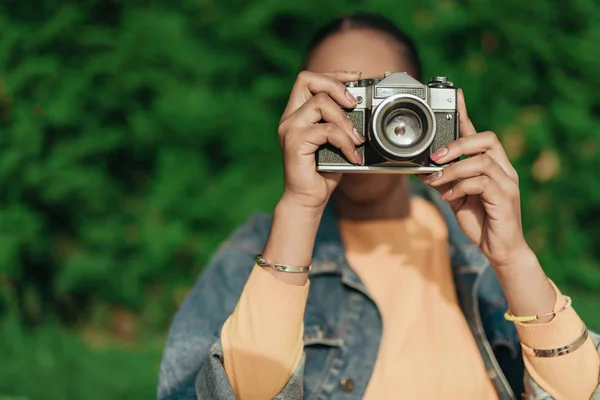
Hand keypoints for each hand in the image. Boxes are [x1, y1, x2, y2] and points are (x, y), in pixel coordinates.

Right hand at [278, 70, 364, 209]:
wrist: (308, 199)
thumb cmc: (323, 172)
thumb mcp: (336, 141)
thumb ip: (341, 123)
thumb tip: (364, 108)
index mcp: (297, 114)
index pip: (309, 79)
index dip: (333, 74)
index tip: (355, 77)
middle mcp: (289, 118)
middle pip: (307, 79)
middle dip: (336, 86)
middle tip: (354, 105)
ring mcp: (290, 129)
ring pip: (320, 103)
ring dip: (346, 120)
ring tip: (357, 140)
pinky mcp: (295, 142)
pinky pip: (326, 130)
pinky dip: (345, 141)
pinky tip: (352, 155)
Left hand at [419, 89, 529, 268]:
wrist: (499, 249)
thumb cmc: (480, 220)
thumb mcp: (455, 196)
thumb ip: (444, 180)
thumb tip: (421, 168)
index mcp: (492, 165)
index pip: (479, 133)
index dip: (466, 114)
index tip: (455, 96)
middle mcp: (503, 169)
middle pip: (487, 139)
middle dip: (458, 144)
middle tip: (436, 156)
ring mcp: (507, 183)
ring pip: (482, 161)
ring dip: (454, 169)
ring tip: (437, 180)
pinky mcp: (505, 199)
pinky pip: (482, 183)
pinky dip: (460, 187)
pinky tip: (448, 197)